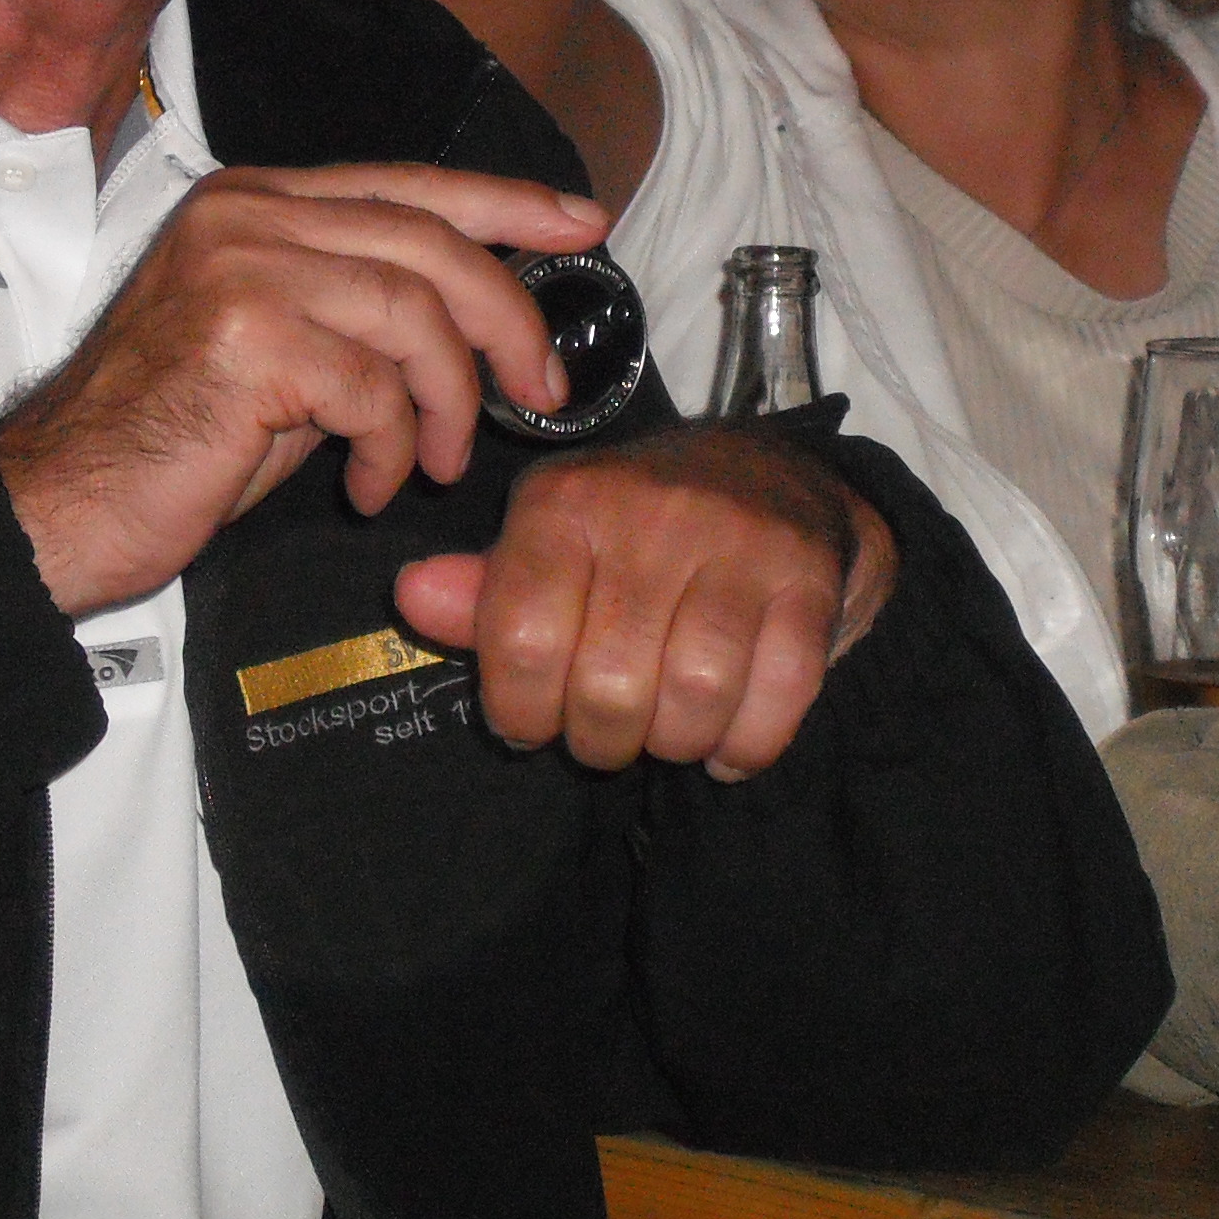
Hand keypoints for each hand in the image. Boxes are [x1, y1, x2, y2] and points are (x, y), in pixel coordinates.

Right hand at [0, 165, 606, 616]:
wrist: (57, 502)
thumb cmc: (169, 442)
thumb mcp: (275, 350)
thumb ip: (356, 312)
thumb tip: (469, 319)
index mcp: (253, 202)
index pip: (407, 182)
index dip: (506, 200)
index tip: (581, 223)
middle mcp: (245, 217)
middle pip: (429, 241)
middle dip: (507, 319)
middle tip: (539, 389)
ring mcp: (241, 269)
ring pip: (414, 313)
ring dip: (449, 401)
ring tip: (438, 461)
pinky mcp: (244, 339)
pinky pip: (374, 389)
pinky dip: (393, 449)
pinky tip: (369, 485)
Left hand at [390, 424, 896, 778]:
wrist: (775, 474)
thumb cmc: (637, 528)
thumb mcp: (550, 540)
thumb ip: (485, 588)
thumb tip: (410, 595)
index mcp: (567, 500)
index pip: (519, 638)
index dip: (518, 709)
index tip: (530, 719)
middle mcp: (651, 512)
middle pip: (607, 685)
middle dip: (600, 740)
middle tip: (606, 731)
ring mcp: (738, 542)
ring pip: (695, 696)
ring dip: (676, 743)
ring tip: (669, 729)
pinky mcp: (808, 578)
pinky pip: (778, 696)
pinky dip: (748, 744)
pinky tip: (729, 740)